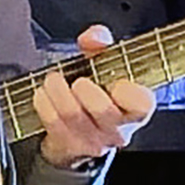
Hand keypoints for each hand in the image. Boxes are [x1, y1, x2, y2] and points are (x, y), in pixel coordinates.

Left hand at [34, 24, 156, 168]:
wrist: (85, 131)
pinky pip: (53, 124)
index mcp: (136, 108)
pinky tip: (43, 93)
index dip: (128, 93)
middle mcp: (119, 129)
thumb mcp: (105, 63)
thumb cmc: (101, 92)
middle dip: (86, 92)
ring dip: (58, 92)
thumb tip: (93, 37)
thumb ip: (101, 44)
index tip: (116, 83)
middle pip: (104, 112)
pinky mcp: (71, 148)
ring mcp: (95, 142)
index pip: (141, 104)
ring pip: (74, 116)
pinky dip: (44, 104)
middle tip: (77, 80)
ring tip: (53, 80)